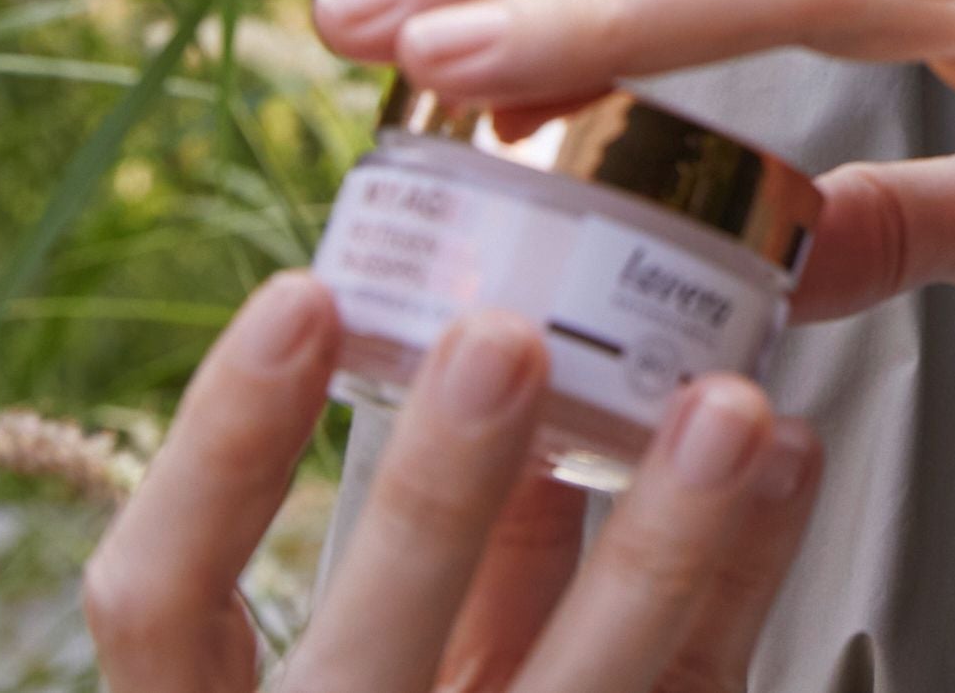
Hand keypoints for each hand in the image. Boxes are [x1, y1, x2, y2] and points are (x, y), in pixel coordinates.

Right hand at [84, 271, 820, 692]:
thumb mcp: (401, 662)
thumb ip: (444, 550)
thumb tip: (502, 345)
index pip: (165, 604)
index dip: (220, 456)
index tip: (303, 299)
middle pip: (366, 652)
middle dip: (436, 499)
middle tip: (506, 345)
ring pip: (579, 686)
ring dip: (658, 539)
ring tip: (726, 406)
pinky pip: (695, 683)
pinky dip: (748, 570)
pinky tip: (790, 460)